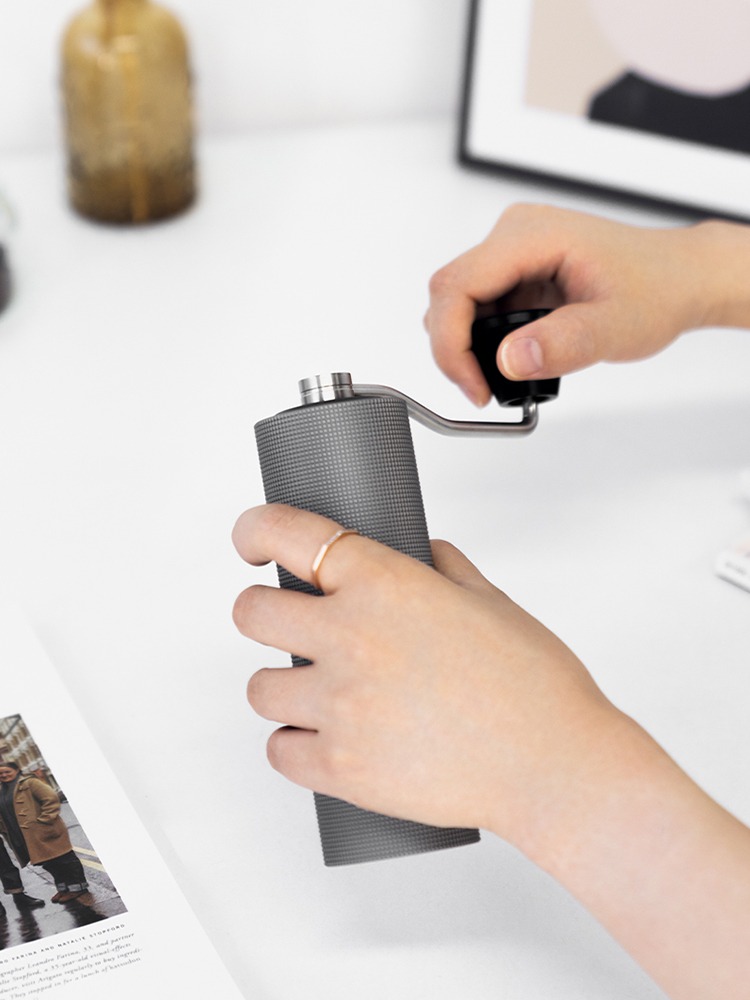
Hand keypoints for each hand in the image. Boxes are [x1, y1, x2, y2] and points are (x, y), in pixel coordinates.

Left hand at [232, 503, 616, 850]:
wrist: (555, 766)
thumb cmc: (535, 686)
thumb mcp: (492, 602)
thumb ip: (446, 569)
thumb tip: (422, 554)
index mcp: (384, 584)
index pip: (286, 534)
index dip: (256, 529)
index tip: (252, 538)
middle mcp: (350, 637)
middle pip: (250, 612)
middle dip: (264, 611)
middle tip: (287, 623)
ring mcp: (340, 706)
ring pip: (258, 687)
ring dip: (281, 685)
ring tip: (318, 692)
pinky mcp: (339, 768)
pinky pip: (278, 751)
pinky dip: (295, 744)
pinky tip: (324, 737)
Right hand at [424, 203, 723, 404]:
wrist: (679, 278)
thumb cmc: (657, 289)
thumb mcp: (617, 326)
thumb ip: (564, 343)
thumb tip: (509, 360)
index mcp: (532, 235)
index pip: (456, 286)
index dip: (450, 345)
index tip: (475, 387)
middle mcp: (514, 235)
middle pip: (448, 296)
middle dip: (455, 351)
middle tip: (484, 391)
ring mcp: (511, 251)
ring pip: (457, 304)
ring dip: (468, 348)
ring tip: (502, 378)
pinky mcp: (514, 271)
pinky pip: (478, 308)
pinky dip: (484, 342)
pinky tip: (513, 358)